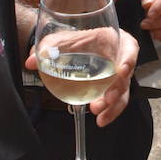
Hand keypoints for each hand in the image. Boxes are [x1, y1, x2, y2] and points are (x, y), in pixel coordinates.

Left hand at [25, 30, 139, 126]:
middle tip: (105, 100)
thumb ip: (47, 49)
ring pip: (122, 92)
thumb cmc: (72, 40)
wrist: (69, 49)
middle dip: (117, 89)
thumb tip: (32, 61)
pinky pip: (115, 101)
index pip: (129, 48)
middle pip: (125, 75)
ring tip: (97, 112)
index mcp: (114, 39)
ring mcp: (117, 76)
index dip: (128, 59)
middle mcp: (120, 58)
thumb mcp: (60, 40)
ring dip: (113, 105)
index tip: (122, 70)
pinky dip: (109, 111)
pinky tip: (101, 120)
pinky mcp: (112, 89)